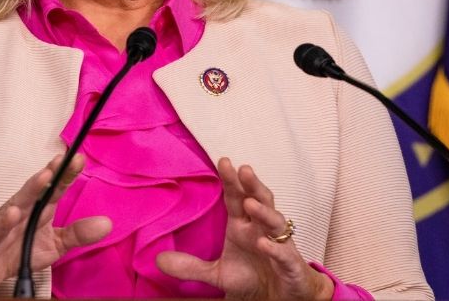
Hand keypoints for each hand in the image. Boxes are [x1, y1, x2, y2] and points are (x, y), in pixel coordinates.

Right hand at [0, 153, 110, 296]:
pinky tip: (13, 213)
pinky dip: (4, 222)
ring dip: (30, 189)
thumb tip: (107, 223)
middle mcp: (22, 210)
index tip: (80, 158)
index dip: (66, 174)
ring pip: (18, 203)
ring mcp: (4, 223)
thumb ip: (78, 233)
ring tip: (44, 176)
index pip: (55, 189)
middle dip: (51, 173)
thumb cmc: (17, 251)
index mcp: (39, 209)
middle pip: (38, 189)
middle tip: (65, 158)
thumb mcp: (54, 245)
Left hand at [156, 157, 333, 300]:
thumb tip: (159, 260)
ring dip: (264, 212)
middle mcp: (261, 230)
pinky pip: (284, 254)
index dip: (232, 181)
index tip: (223, 161)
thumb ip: (190, 266)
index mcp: (243, 226)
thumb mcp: (216, 274)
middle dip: (252, 185)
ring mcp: (279, 245)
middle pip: (260, 201)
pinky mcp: (290, 265)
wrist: (276, 300)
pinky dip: (275, 248)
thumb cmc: (251, 279)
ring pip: (275, 222)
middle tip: (243, 170)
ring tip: (249, 203)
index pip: (237, 198)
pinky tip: (263, 243)